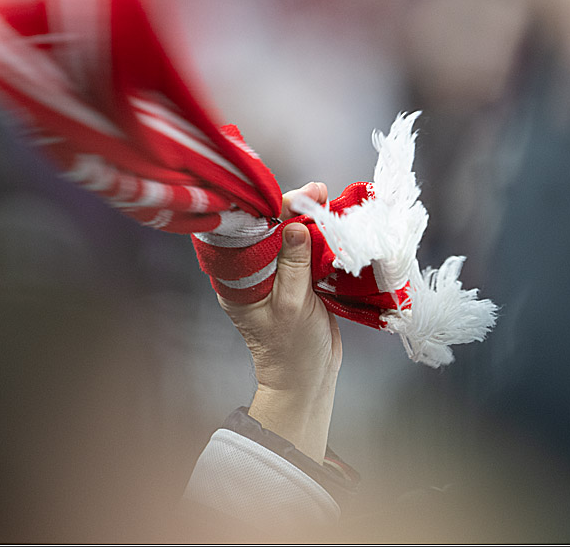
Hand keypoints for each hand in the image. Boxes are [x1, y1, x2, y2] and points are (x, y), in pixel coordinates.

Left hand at [217, 182, 341, 461]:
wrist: (307, 378)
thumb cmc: (291, 349)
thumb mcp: (292, 306)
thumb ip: (293, 266)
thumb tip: (295, 226)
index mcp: (238, 280)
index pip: (248, 234)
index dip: (268, 210)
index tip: (292, 196)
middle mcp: (252, 273)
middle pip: (270, 229)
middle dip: (292, 207)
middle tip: (318, 192)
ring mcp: (276, 275)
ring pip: (289, 236)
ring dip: (309, 216)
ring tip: (326, 198)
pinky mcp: (298, 279)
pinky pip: (306, 250)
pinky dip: (320, 235)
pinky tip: (332, 219)